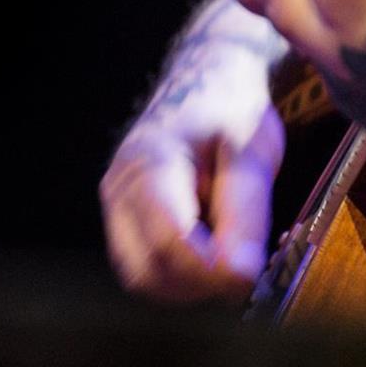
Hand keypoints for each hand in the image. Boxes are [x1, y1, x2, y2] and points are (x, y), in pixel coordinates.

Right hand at [100, 21, 283, 302]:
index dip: (208, 272)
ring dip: (186, 285)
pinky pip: (142, 266)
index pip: (168, 240)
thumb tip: (240, 278)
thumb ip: (244, 217)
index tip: (247, 277)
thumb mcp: (251, 155)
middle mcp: (120, 185)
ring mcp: (115, 202)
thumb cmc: (230, 111)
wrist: (205, 81)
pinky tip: (206, 251)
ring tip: (224, 257)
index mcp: (151, 162)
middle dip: (197, 285)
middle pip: (147, 269)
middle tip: (241, 272)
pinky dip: (177, 275)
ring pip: (141, 276)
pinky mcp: (122, 218)